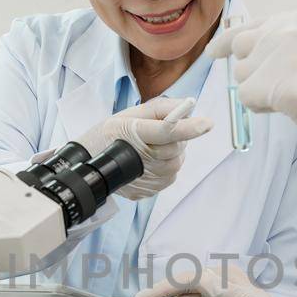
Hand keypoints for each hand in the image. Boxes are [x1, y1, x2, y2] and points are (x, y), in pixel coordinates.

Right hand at [77, 96, 213, 198]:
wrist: (89, 163)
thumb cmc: (112, 134)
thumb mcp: (130, 113)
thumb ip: (162, 108)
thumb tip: (189, 106)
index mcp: (133, 132)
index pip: (166, 131)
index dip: (188, 127)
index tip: (207, 123)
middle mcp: (139, 157)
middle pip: (176, 147)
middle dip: (178, 138)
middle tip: (160, 133)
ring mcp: (144, 177)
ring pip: (176, 163)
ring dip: (172, 153)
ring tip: (153, 147)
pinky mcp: (148, 190)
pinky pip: (171, 176)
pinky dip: (167, 166)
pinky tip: (151, 161)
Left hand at [207, 7, 296, 167]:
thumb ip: (288, 43)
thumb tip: (247, 54)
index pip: (252, 25)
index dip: (230, 42)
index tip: (215, 53)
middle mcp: (290, 28)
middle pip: (241, 49)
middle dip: (250, 73)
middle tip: (272, 91)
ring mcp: (284, 54)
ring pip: (242, 76)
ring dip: (259, 93)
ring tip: (295, 99)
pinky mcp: (280, 85)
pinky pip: (247, 98)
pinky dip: (262, 109)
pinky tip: (290, 108)